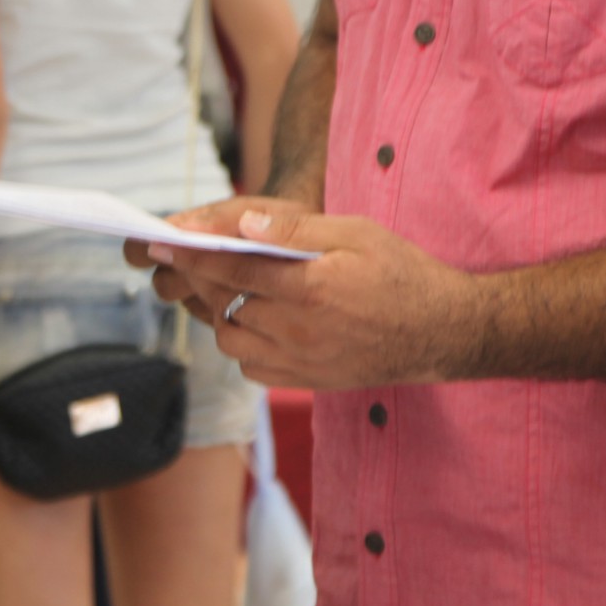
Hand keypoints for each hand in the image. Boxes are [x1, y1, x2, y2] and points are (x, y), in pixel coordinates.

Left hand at [144, 205, 479, 390]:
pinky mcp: (307, 381)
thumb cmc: (402, 273)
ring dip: (218, 311)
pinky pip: (252, 366)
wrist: (442, 333)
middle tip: (183, 255)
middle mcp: (298, 330)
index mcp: (309, 288)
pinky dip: (242, 342)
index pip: (233, 267)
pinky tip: (254, 319)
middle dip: (197, 276)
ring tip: (224, 286)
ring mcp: (301, 362)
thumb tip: (243, 224)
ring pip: (230, 338)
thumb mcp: (357, 234)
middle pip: (223, 302)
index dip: (193, 251)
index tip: (163, 239)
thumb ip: (296, 231)